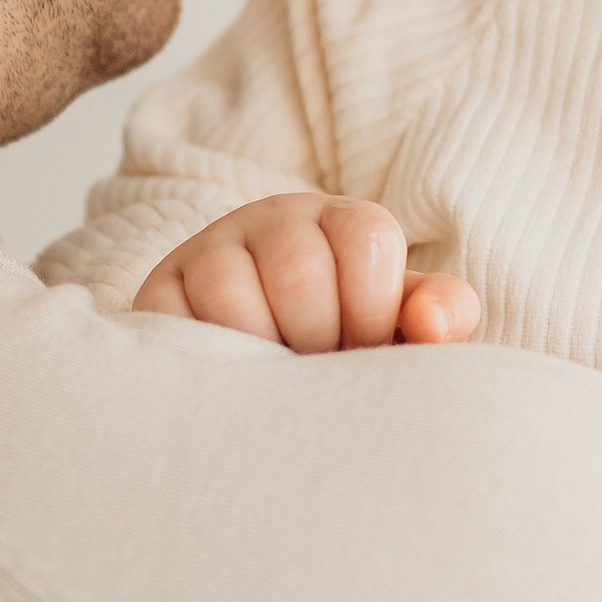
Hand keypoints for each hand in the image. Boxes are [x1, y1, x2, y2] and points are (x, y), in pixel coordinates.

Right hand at [132, 196, 481, 351]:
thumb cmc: (346, 345)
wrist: (263, 373)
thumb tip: (431, 324)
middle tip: (316, 369)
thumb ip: (442, 315)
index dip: (372, 309)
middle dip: (317, 335)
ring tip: (274, 375)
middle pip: (298, 266)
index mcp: (339, 222)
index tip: (364, 347)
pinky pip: (177, 322)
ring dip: (263, 352)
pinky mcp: (159, 293)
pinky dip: (211, 359)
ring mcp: (209, 252)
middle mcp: (272, 223)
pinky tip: (234, 379)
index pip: (366, 238)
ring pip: (230, 292)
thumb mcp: (400, 325)